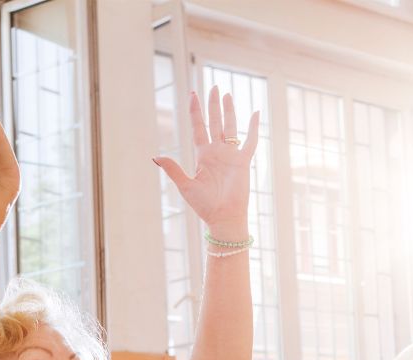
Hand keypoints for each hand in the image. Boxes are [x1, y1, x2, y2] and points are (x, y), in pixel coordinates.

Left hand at [153, 86, 259, 232]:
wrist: (223, 218)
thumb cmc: (205, 205)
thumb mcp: (185, 185)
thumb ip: (173, 169)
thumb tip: (156, 156)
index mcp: (203, 155)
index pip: (198, 127)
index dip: (195, 111)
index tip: (193, 93)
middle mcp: (217, 152)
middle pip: (214, 122)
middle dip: (213, 105)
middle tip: (213, 87)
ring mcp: (231, 155)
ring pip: (230, 127)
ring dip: (229, 111)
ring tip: (227, 95)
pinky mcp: (243, 162)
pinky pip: (250, 141)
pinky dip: (254, 128)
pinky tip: (256, 113)